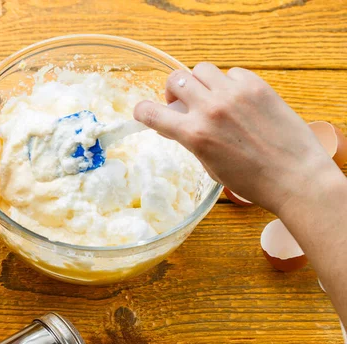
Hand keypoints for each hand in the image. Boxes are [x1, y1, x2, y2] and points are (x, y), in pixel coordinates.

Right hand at [134, 62, 338, 213]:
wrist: (294, 176)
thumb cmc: (252, 180)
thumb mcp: (209, 166)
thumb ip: (191, 140)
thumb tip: (179, 123)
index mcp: (194, 134)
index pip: (151, 112)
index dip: (142, 110)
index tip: (144, 112)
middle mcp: (210, 110)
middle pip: (175, 80)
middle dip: (173, 91)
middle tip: (183, 102)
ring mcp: (234, 95)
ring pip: (201, 69)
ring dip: (200, 82)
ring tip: (211, 96)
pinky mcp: (257, 87)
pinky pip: (232, 73)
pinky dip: (229, 83)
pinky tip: (238, 100)